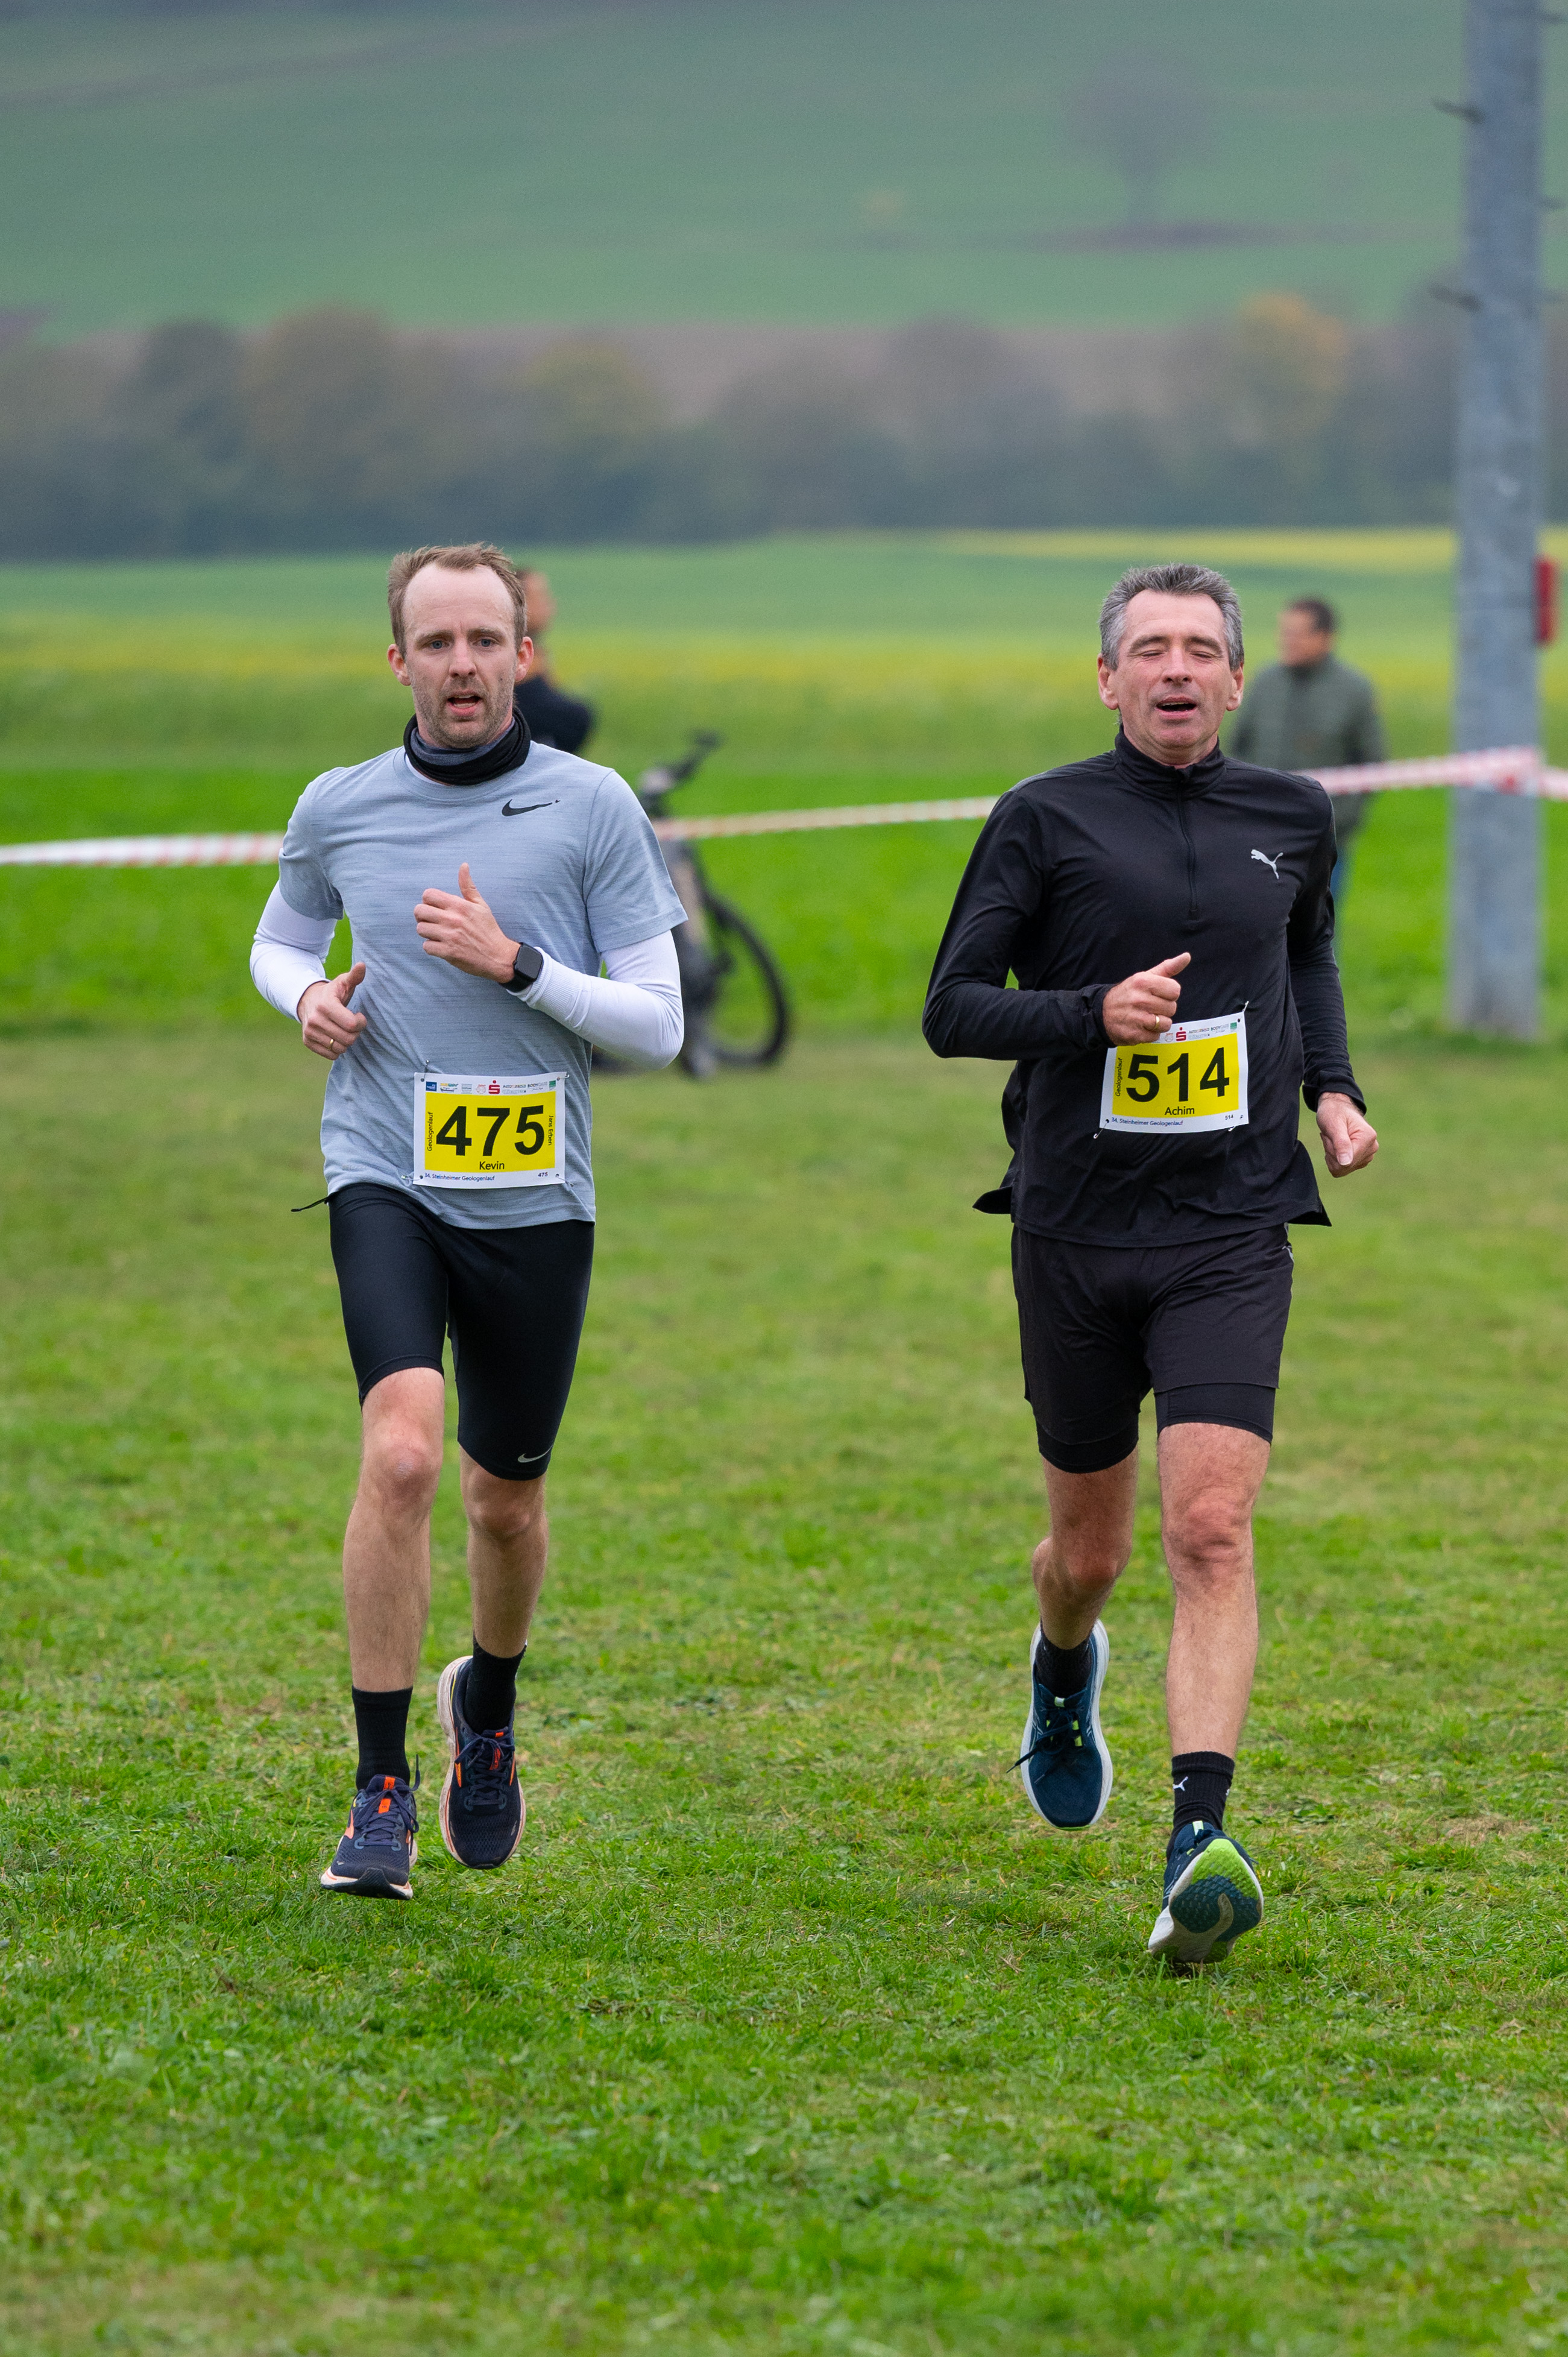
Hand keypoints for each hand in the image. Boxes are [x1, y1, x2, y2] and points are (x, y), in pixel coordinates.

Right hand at [298, 964, 366, 1060]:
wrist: (308, 1001)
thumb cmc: (332, 993)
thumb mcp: (343, 982)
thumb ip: (354, 976)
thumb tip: (362, 965)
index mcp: (326, 1004)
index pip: (352, 1024)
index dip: (361, 1022)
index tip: (359, 1016)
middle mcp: (315, 1019)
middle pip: (348, 1039)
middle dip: (355, 1033)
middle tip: (352, 1025)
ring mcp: (309, 1031)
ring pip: (340, 1048)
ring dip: (347, 1041)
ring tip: (344, 1030)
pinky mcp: (307, 1042)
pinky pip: (331, 1055)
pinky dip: (337, 1049)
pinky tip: (335, 1037)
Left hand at [414, 862, 517, 983]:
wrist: (498, 956)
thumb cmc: (488, 930)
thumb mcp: (481, 905)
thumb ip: (468, 886)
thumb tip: (463, 865)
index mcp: (459, 906)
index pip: (428, 895)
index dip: (428, 901)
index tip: (435, 907)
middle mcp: (452, 919)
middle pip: (419, 911)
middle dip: (422, 916)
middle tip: (432, 921)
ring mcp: (449, 936)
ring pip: (420, 929)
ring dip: (426, 932)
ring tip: (437, 934)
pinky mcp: (448, 952)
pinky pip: (426, 946)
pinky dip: (432, 947)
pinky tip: (441, 945)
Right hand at [1100, 953, 1190, 1044]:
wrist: (1101, 1014)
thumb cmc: (1127, 994)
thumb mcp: (1144, 977)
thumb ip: (1167, 968)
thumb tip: (1186, 956)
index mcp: (1143, 982)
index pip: (1175, 990)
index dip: (1169, 994)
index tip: (1158, 994)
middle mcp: (1139, 999)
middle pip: (1172, 1008)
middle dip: (1164, 1009)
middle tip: (1150, 1007)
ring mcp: (1136, 1018)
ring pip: (1166, 1024)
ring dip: (1159, 1023)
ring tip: (1146, 1018)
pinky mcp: (1135, 1034)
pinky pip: (1156, 1036)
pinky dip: (1150, 1033)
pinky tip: (1140, 1027)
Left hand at [1316, 1091, 1377, 1176]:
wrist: (1337, 1108)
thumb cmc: (1334, 1112)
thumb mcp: (1334, 1124)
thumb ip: (1341, 1143)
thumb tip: (1346, 1163)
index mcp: (1368, 1138)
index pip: (1346, 1162)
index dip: (1332, 1150)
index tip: (1331, 1134)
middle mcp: (1372, 1148)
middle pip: (1343, 1167)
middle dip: (1331, 1152)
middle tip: (1331, 1136)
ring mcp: (1368, 1155)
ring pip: (1342, 1169)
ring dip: (1332, 1154)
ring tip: (1334, 1138)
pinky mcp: (1361, 1160)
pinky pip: (1342, 1169)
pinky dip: (1334, 1157)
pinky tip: (1336, 1144)